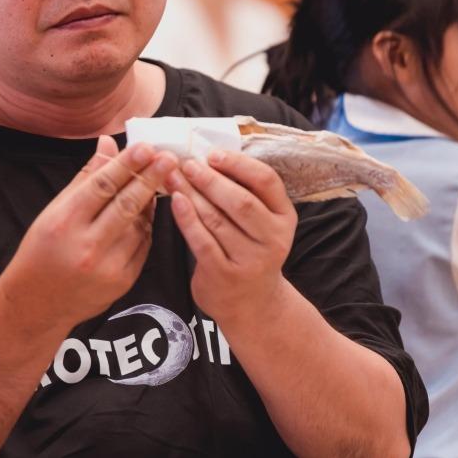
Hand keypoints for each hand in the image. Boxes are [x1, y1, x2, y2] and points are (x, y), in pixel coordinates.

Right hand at [0, 137, 177, 328]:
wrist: (38, 303)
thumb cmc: (42, 250)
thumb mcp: (54, 210)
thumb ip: (85, 178)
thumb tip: (108, 144)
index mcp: (65, 222)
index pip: (101, 187)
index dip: (126, 165)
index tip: (146, 147)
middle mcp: (87, 246)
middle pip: (126, 205)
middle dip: (151, 179)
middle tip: (170, 158)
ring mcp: (108, 267)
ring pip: (139, 225)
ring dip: (151, 201)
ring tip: (160, 180)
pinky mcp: (123, 282)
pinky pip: (143, 245)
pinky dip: (147, 226)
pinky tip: (148, 211)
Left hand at [167, 150, 296, 323]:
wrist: (251, 303)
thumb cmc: (249, 250)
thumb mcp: (261, 223)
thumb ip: (245, 192)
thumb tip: (208, 155)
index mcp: (284, 217)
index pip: (267, 181)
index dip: (239, 164)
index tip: (212, 153)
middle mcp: (273, 239)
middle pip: (241, 201)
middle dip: (210, 179)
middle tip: (187, 163)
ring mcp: (250, 259)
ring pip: (217, 219)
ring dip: (192, 194)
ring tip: (173, 176)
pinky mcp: (225, 274)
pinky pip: (202, 241)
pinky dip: (187, 218)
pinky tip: (175, 201)